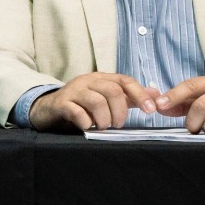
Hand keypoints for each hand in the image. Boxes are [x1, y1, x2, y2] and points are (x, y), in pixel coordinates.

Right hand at [28, 72, 159, 131]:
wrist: (48, 109)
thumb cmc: (81, 105)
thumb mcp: (106, 98)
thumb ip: (129, 97)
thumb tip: (156, 94)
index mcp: (101, 78)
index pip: (125, 81)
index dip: (140, 95)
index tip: (150, 110)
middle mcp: (88, 81)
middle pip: (112, 91)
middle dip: (120, 112)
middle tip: (117, 124)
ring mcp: (73, 91)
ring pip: (96, 101)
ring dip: (104, 119)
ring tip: (102, 126)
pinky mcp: (61, 103)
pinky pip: (77, 112)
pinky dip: (86, 122)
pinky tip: (87, 126)